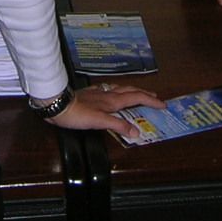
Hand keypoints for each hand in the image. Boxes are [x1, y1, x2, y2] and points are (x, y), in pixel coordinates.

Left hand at [45, 82, 164, 138]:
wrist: (58, 104)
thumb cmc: (78, 114)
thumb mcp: (100, 122)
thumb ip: (118, 126)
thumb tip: (136, 132)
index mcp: (113, 101)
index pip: (137, 98)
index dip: (151, 101)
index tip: (163, 104)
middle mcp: (108, 94)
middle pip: (131, 91)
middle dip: (144, 94)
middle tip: (155, 97)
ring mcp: (99, 92)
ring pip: (120, 89)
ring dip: (132, 91)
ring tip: (138, 94)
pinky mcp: (90, 94)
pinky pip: (108, 90)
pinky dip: (116, 91)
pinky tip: (112, 93)